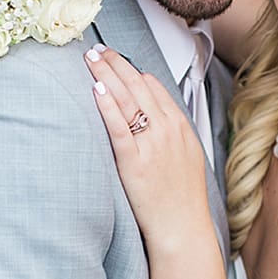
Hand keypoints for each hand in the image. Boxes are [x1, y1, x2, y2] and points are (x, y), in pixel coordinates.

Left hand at [85, 46, 209, 251]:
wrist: (183, 228)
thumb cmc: (182, 199)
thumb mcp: (187, 158)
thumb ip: (171, 135)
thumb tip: (152, 119)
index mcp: (181, 128)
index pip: (155, 87)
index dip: (132, 70)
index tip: (116, 60)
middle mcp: (168, 131)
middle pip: (138, 86)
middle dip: (116, 64)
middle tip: (97, 50)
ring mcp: (152, 144)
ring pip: (128, 99)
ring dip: (107, 74)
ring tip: (91, 59)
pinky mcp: (134, 161)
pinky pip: (119, 126)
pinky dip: (107, 105)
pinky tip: (96, 89)